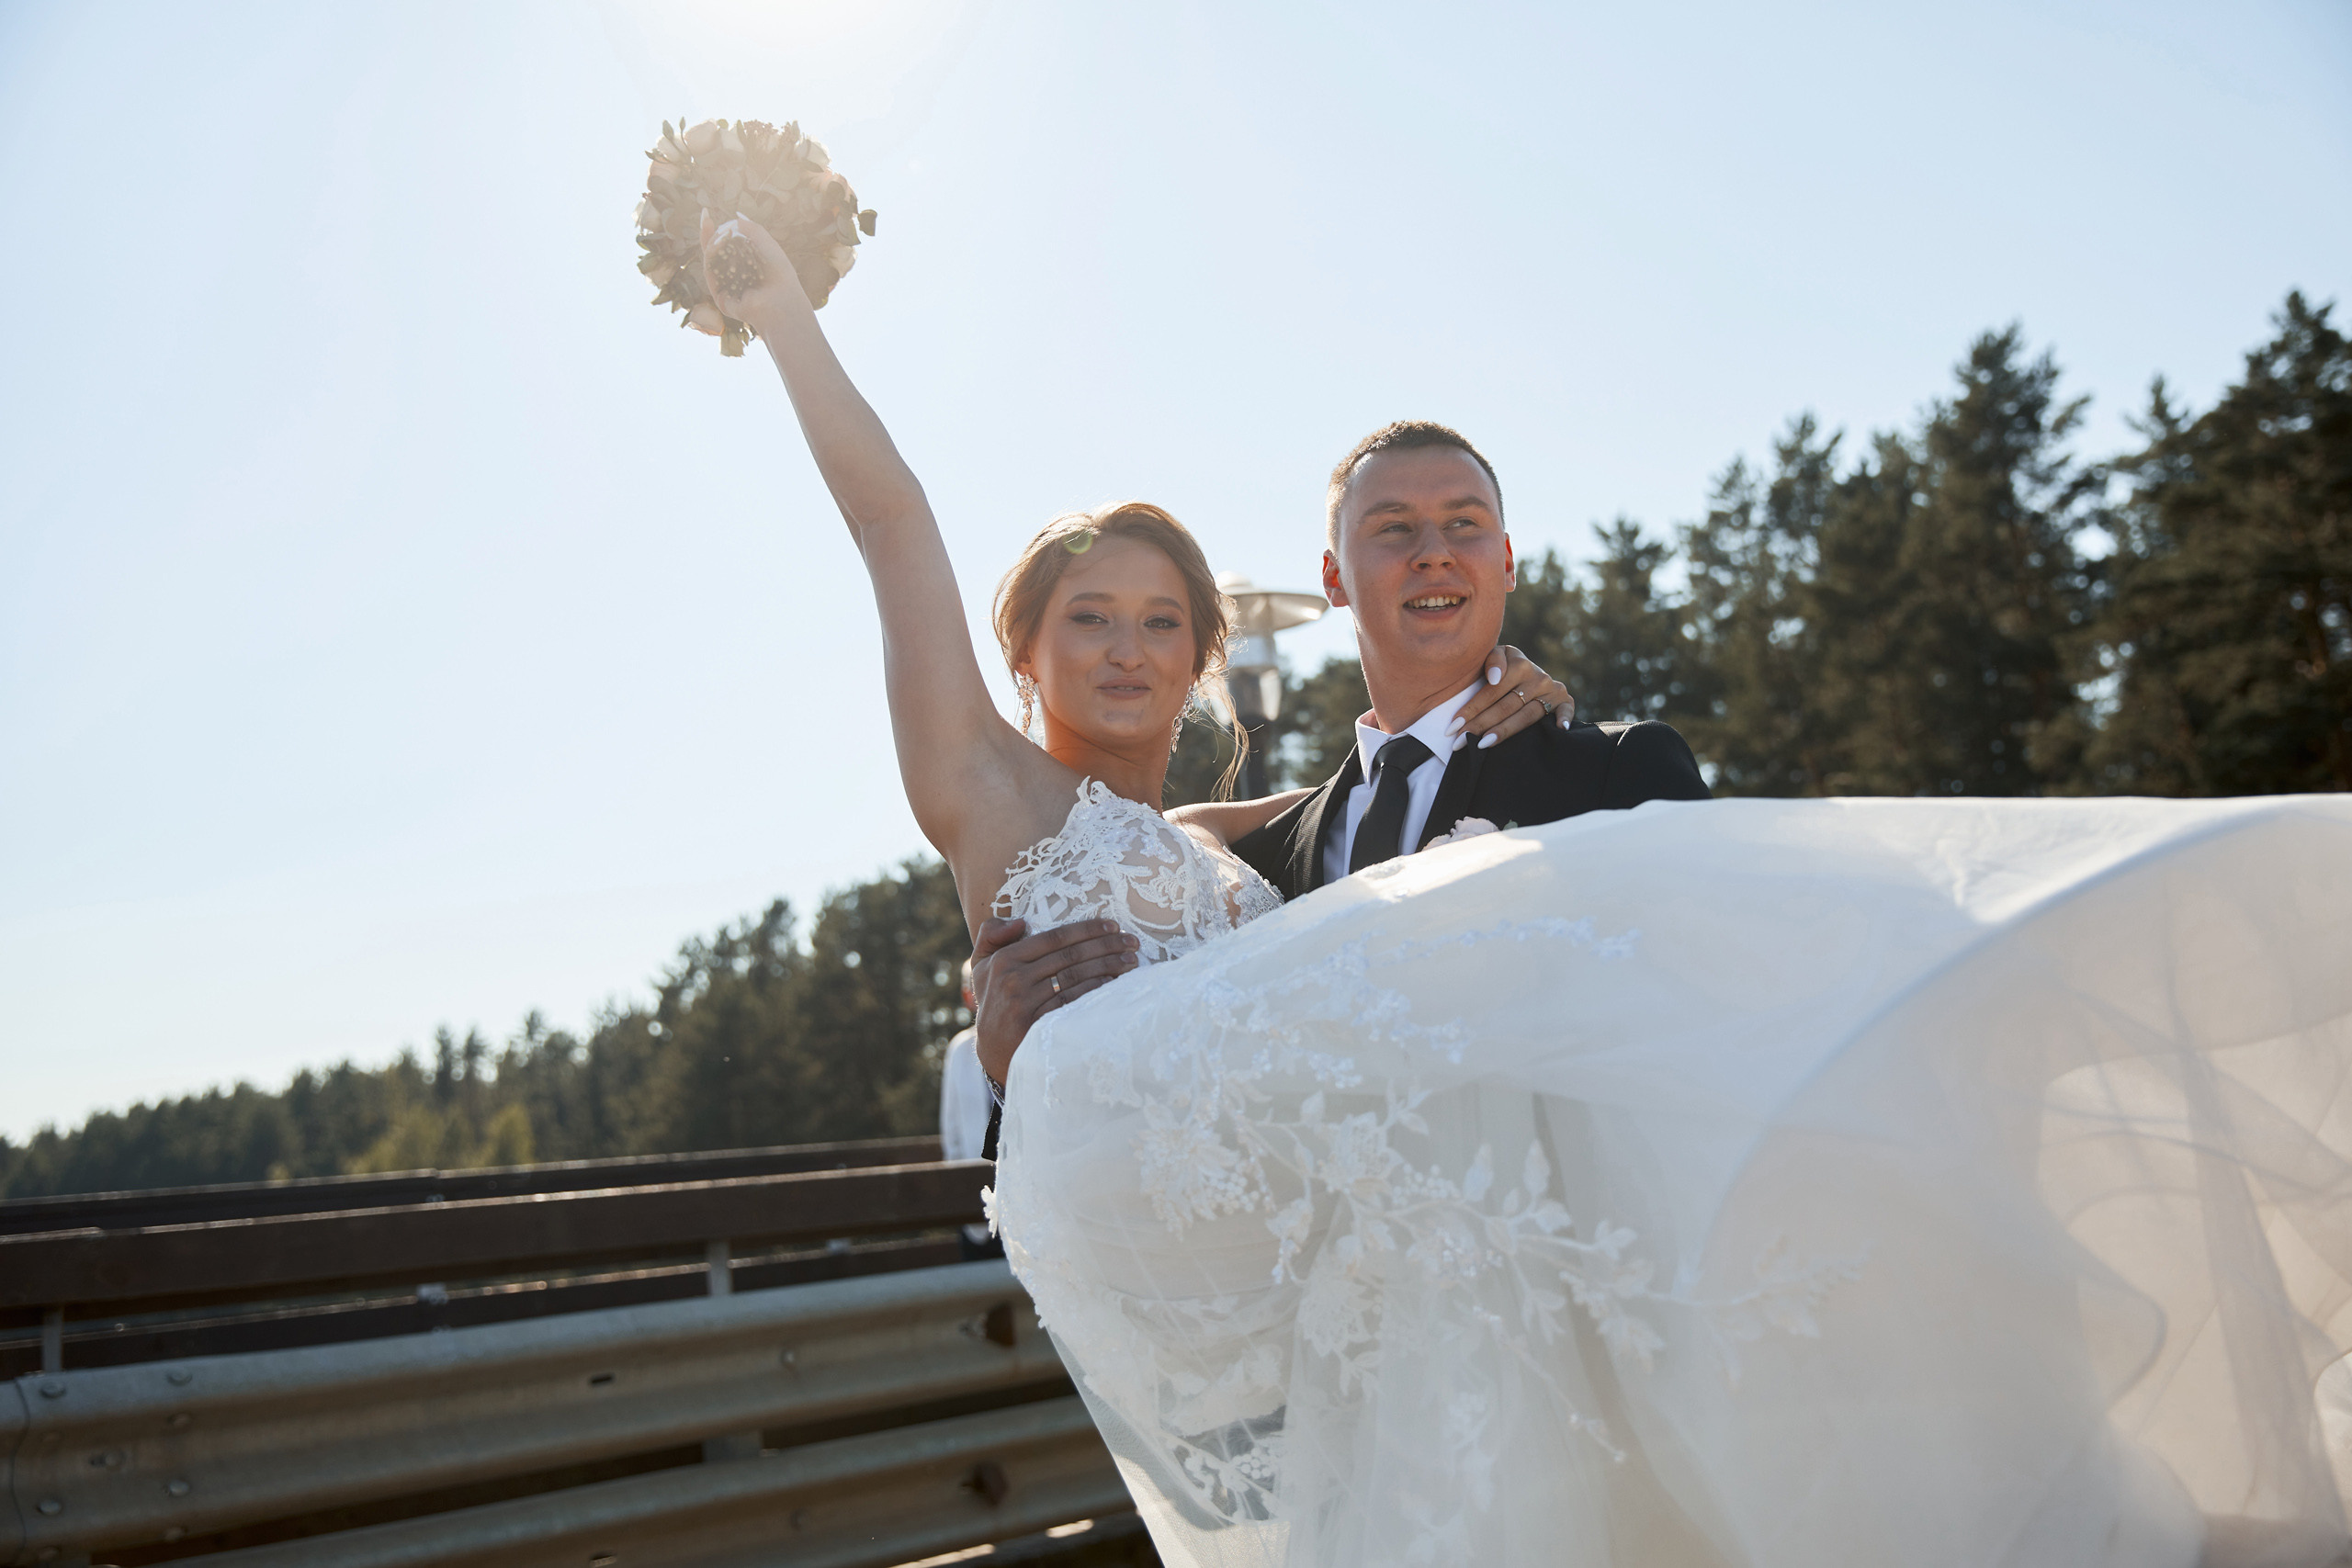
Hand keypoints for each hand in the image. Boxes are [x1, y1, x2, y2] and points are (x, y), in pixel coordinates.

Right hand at [697, 210, 807, 337]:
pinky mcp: (721, 299)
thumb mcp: (768, 246)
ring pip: (711, 263)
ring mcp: (727, 289)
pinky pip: (711, 275)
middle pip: (717, 254)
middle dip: (709, 235)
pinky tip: (712, 243)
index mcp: (747, 268)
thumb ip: (753, 230)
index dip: (720, 231)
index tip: (709, 213)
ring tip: (709, 226)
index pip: (729, 247)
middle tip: (706, 217)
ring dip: (709, 244)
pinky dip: (710, 258)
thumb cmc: (780, 275)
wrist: (782, 302)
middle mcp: (736, 279)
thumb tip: (737, 215)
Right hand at [970, 916, 1140, 1085]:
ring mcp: (1025, 1003)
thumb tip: (1020, 920)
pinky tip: (1114, 983)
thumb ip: (991, 934)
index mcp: (1005, 958)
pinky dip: (1095, 990)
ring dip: (1108, 966)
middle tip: (1132, 942)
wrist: (992, 1050)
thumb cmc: (994, 1001)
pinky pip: (1072, 1002)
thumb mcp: (982, 965)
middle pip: (1070, 956)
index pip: (1054, 937)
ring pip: (1075, 977)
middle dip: (1106, 945)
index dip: (1087, 929)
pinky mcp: (1036, 1025)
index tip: (1113, 925)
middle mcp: (1013, 978)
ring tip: (1131, 961)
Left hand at [1454, 646, 1574, 750]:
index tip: (1453, 727)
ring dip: (1505, 731)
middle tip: (1460, 742)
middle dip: (1481, 725)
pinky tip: (1559, 730)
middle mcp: (1538, 678)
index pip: (1491, 692)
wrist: (1525, 669)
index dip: (1471, 709)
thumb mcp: (1496, 655)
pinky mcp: (1564, 700)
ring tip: (1483, 745)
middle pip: (1506, 707)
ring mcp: (1552, 690)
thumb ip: (1492, 660)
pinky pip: (1567, 710)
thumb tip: (1494, 679)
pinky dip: (1565, 718)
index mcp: (1519, 665)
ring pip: (1527, 716)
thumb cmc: (1502, 666)